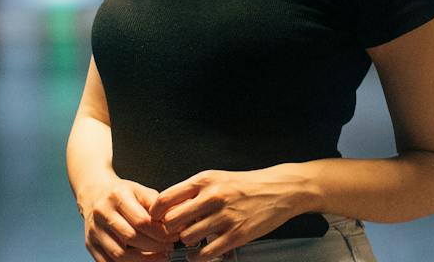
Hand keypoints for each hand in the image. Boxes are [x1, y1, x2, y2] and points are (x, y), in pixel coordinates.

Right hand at [79, 175, 174, 260]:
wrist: (94, 193)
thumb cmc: (122, 194)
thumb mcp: (140, 191)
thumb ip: (157, 205)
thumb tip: (175, 221)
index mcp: (117, 196)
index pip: (141, 221)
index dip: (160, 233)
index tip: (173, 237)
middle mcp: (102, 213)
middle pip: (131, 238)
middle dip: (155, 247)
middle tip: (169, 248)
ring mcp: (94, 231)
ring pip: (119, 255)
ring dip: (143, 260)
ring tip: (159, 257)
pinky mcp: (90, 245)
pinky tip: (142, 261)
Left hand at [151, 166, 308, 257]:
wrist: (278, 190)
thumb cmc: (244, 185)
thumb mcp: (216, 179)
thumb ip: (192, 192)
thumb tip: (167, 209)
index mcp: (204, 180)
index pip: (166, 199)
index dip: (156, 214)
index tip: (156, 221)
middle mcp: (212, 196)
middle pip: (173, 221)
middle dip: (170, 230)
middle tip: (175, 233)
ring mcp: (224, 216)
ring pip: (187, 237)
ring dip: (186, 243)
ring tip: (192, 241)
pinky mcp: (236, 235)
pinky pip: (206, 253)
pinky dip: (197, 257)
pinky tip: (199, 254)